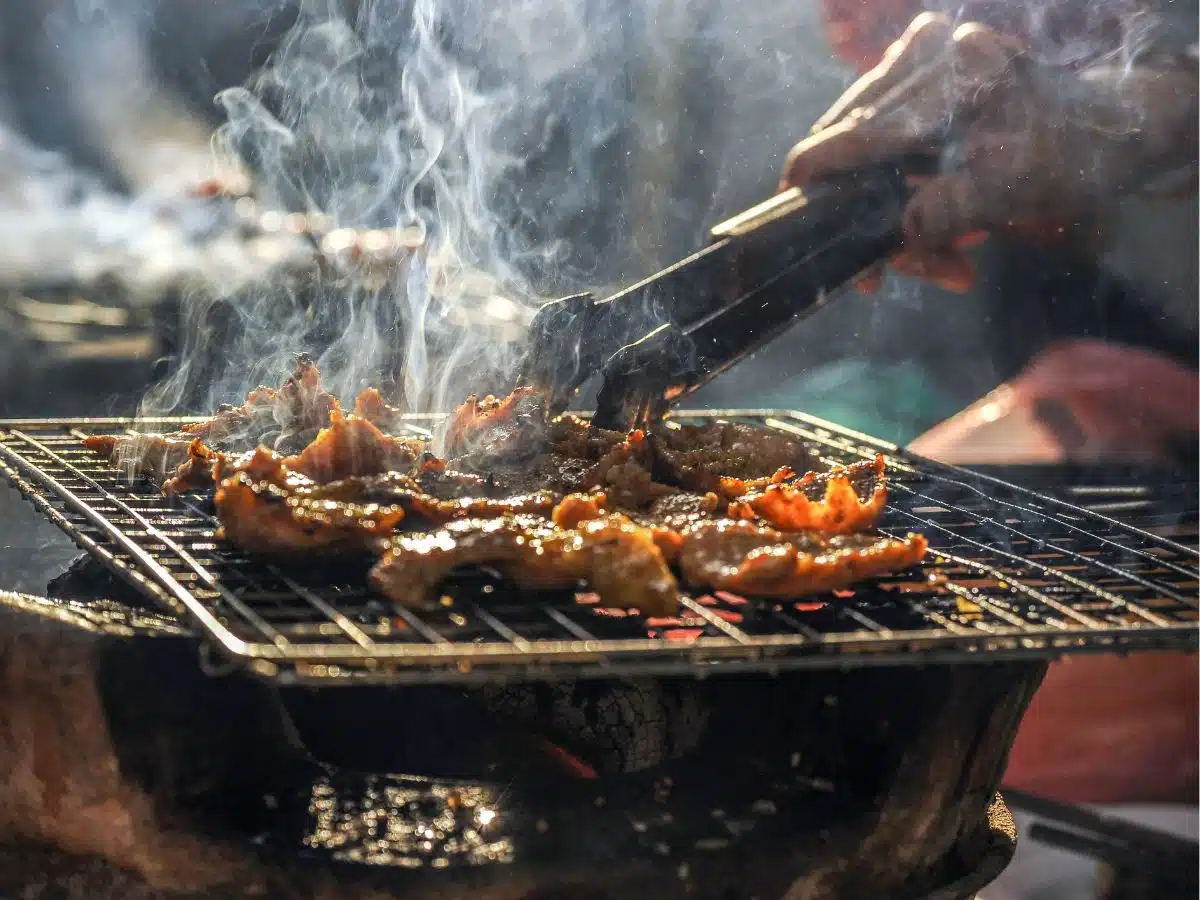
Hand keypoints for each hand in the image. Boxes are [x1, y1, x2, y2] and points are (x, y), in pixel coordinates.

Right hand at [784, 12, 1198, 291]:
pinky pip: (876, 142)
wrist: (1103, 128)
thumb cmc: (1065, 157)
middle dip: (866, 217)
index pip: (861, 129)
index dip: (817, 173)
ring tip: (939, 260)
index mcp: (953, 72)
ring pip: (861, 149)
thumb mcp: (1015, 191)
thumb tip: (897, 236)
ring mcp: (916, 60)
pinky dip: (895, 191)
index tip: (787, 205)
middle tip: (882, 277)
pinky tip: (931, 225)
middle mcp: (926, 53)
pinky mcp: (912, 77)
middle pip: (854, 145)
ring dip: (887, 212)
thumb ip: (951, 211)